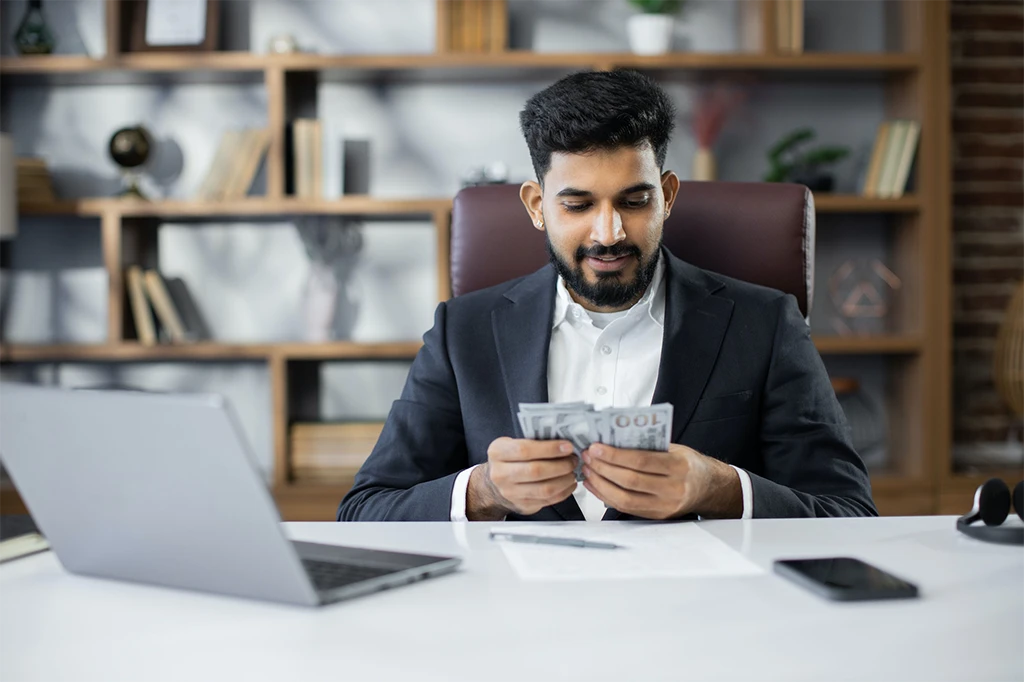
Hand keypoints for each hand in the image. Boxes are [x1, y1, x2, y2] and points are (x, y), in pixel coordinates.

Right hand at [466, 437, 578, 519]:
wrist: (495, 484)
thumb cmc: (509, 459)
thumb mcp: (512, 443)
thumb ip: (533, 441)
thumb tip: (563, 441)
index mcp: (498, 452)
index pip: (525, 450)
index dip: (549, 449)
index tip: (567, 446)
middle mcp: (501, 474)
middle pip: (536, 471)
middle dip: (561, 465)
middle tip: (573, 459)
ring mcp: (510, 493)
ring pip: (544, 489)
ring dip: (564, 480)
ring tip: (572, 472)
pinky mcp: (522, 505)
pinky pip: (548, 500)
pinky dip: (564, 492)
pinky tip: (569, 483)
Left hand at [580, 442, 741, 519]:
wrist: (708, 488)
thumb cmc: (687, 464)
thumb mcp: (674, 448)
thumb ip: (647, 446)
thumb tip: (612, 440)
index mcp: (678, 466)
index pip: (641, 461)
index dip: (615, 455)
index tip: (596, 448)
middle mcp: (673, 489)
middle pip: (629, 481)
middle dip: (603, 468)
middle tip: (587, 456)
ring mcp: (664, 506)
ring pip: (624, 499)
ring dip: (601, 483)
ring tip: (588, 470)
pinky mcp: (656, 516)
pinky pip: (626, 508)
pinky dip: (606, 496)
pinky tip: (595, 485)